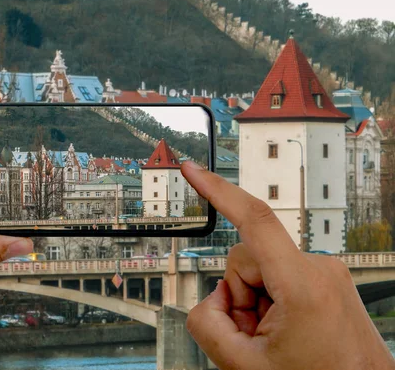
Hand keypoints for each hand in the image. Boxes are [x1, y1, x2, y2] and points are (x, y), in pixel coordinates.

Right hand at [181, 161, 394, 369]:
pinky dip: (272, 301)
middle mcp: (319, 268)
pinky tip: (286, 329)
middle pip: (247, 259)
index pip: (255, 220)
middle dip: (240, 296)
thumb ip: (207, 326)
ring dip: (256, 302)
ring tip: (275, 336)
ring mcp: (326, 272)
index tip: (195, 171)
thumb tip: (211, 300)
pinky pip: (280, 276)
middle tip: (256, 334)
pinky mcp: (325, 278)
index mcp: (303, 285)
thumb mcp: (245, 366)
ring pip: (261, 269)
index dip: (218, 190)